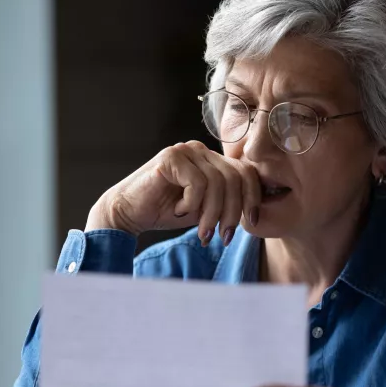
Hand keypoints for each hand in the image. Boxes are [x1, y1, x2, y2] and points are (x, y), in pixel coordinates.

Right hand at [85, 141, 260, 244]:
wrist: (128, 213)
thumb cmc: (166, 211)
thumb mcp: (206, 209)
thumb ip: (228, 203)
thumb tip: (257, 212)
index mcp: (213, 160)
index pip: (246, 172)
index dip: (253, 198)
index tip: (252, 223)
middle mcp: (201, 150)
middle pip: (235, 178)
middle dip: (232, 212)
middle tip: (222, 236)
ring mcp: (186, 151)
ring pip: (217, 183)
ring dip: (212, 213)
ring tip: (202, 232)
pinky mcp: (170, 157)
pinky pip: (197, 183)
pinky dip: (192, 204)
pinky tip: (178, 210)